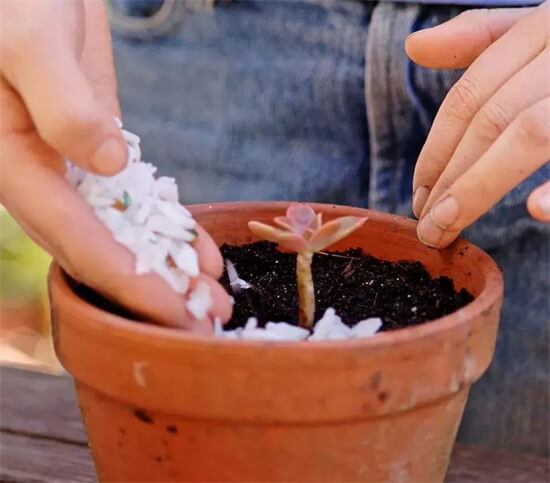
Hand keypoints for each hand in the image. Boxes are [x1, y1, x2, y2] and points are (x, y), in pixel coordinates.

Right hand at [0, 0, 230, 330]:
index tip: (173, 313)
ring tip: (213, 293)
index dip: (128, 282)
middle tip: (206, 318)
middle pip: (102, 252)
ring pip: (123, 233)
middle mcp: (45, 179)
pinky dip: (168, 227)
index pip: (77, 241)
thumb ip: (62, 106)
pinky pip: (136, 201)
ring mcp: (76, 168)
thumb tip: (108, 166)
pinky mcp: (102, 151)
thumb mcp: (28, 44)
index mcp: (14, 165)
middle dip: (155, 290)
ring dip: (168, 267)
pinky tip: (200, 250)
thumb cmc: (13, 1)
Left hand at [406, 3, 549, 247]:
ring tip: (447, 225)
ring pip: (531, 132)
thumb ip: (483, 38)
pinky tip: (535, 210)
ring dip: (481, 185)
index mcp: (547, 24)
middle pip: (493, 118)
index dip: (436, 148)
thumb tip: (415, 45)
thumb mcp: (543, 28)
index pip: (471, 95)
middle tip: (427, 225)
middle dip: (450, 176)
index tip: (418, 192)